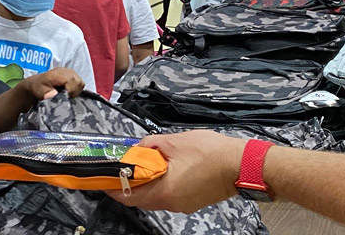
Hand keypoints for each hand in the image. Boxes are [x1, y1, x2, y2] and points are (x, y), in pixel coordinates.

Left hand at [21, 68, 83, 99]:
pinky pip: (80, 83)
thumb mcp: (38, 91)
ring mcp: (71, 72)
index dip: (70, 91)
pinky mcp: (73, 74)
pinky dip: (76, 89)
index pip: (72, 81)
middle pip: (79, 82)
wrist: (37, 82)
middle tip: (65, 97)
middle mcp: (66, 71)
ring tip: (66, 94)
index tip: (64, 97)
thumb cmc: (38, 87)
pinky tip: (68, 91)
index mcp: (58, 74)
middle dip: (74, 92)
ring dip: (75, 91)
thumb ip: (46, 93)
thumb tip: (53, 94)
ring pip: (81, 83)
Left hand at [107, 131, 245, 212]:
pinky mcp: (194, 200)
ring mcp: (184, 204)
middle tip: (124, 167)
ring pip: (157, 196)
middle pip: (142, 198)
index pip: (128, 196)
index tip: (103, 178)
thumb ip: (150, 145)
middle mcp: (171, 203)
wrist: (241, 164)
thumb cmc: (210, 153)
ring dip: (148, 182)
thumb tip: (139, 148)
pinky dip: (163, 183)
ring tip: (145, 163)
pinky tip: (167, 167)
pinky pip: (171, 194)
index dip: (113, 187)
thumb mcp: (174, 141)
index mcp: (163, 192)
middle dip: (130, 183)